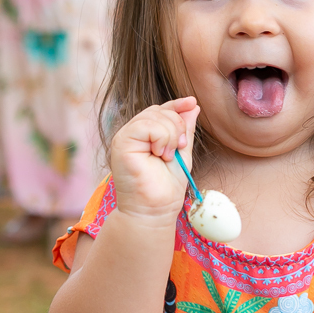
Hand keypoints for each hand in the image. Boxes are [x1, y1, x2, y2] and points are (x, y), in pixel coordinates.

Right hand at [109, 97, 199, 223]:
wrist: (155, 210)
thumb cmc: (166, 188)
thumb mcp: (181, 153)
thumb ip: (184, 130)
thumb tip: (192, 105)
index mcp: (144, 136)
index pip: (159, 110)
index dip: (176, 104)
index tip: (192, 102)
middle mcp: (132, 134)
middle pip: (158, 110)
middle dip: (177, 125)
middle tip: (179, 148)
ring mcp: (124, 138)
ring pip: (153, 116)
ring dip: (171, 134)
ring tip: (168, 156)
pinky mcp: (121, 144)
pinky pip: (145, 125)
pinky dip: (161, 137)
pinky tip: (160, 154)